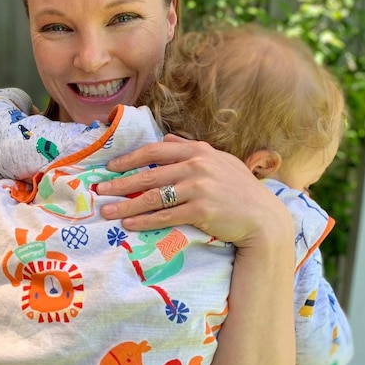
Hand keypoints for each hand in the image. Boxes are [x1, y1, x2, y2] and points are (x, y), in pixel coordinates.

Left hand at [96, 134, 291, 248]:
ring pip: (153, 196)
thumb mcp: (220, 161)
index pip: (156, 150)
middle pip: (149, 174)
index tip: (111, 167)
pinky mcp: (201, 210)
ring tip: (107, 211)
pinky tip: (129, 224)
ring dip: (126, 204)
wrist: (264, 218)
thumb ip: (193, 149)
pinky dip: (144, 221)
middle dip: (120, 183)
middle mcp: (197, 166)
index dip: (130, 158)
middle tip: (100, 190)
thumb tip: (168, 140)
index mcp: (199, 151)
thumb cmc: (241, 190)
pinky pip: (164, 215)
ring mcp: (199, 188)